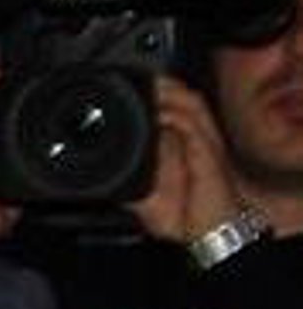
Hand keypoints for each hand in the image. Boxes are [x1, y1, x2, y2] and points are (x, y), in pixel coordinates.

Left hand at [131, 77, 244, 244]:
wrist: (205, 234)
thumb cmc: (181, 214)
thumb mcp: (145, 195)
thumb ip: (126, 180)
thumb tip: (99, 177)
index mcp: (179, 143)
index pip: (170, 106)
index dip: (154, 91)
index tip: (128, 83)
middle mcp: (193, 138)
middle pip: (182, 97)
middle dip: (161, 83)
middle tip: (135, 75)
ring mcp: (203, 145)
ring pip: (191, 105)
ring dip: (170, 92)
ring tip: (149, 83)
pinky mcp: (209, 156)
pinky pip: (195, 129)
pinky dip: (178, 117)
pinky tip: (161, 114)